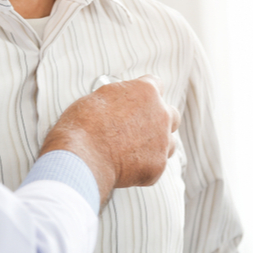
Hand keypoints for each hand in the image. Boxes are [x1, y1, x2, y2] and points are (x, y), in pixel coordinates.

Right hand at [40, 75, 180, 208]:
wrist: (81, 157)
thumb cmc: (82, 125)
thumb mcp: (98, 99)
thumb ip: (118, 99)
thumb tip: (118, 104)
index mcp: (146, 91)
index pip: (156, 84)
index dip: (143, 93)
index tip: (134, 101)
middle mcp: (161, 114)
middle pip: (171, 114)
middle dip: (158, 119)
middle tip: (138, 128)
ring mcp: (162, 142)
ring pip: (169, 142)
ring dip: (155, 145)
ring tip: (131, 151)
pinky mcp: (157, 166)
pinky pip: (155, 165)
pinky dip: (142, 167)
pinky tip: (123, 167)